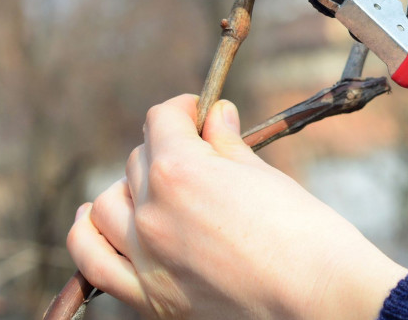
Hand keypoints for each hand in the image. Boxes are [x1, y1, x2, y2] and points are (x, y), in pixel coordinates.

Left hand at [67, 95, 407, 318]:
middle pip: (138, 161)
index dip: (183, 110)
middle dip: (165, 151)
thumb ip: (228, 145)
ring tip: (154, 190)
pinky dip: (89, 236)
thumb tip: (216, 115)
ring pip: (106, 207)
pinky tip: (98, 222)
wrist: (317, 297)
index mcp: (181, 171)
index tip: (198, 114)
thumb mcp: (265, 176)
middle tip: (196, 156)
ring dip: (128, 191)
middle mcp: (152, 211)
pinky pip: (93, 262)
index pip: (161, 121)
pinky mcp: (147, 297)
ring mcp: (144, 257)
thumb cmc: (303, 233)